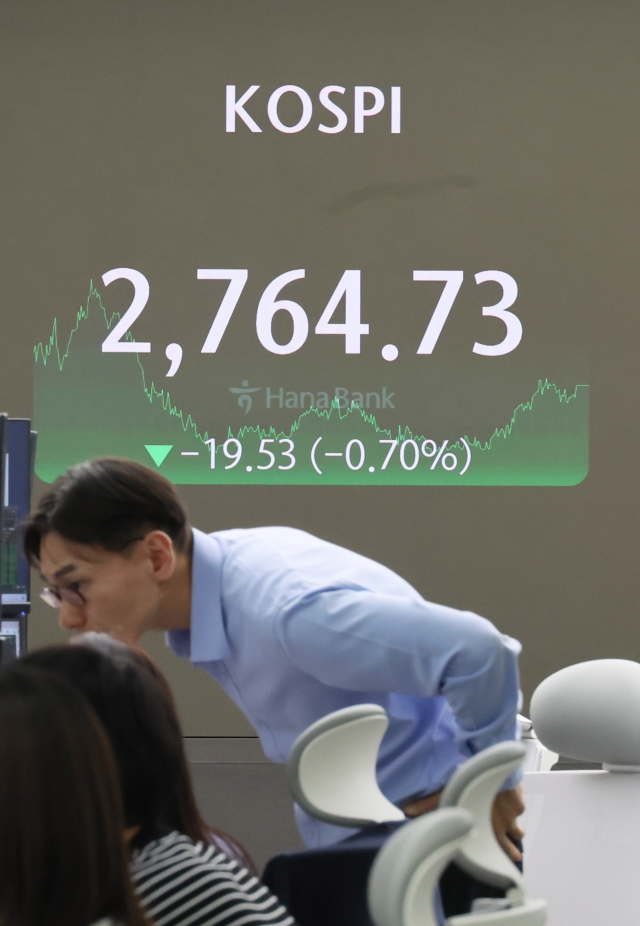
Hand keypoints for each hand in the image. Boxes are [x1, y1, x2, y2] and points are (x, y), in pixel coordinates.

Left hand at [404, 783, 525, 863]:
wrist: (490, 770)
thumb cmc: (469, 787)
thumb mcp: (443, 797)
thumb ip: (427, 805)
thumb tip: (407, 811)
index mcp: (490, 831)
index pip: (502, 848)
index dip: (506, 853)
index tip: (513, 858)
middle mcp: (505, 824)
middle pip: (515, 836)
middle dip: (514, 842)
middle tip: (516, 849)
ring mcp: (514, 810)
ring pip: (517, 820)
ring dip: (515, 821)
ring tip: (513, 823)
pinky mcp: (518, 794)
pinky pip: (518, 801)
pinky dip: (515, 800)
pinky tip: (511, 795)